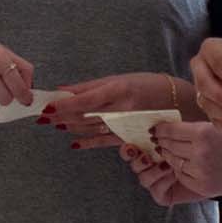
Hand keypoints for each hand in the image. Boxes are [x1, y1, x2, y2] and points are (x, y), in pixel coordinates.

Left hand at [42, 72, 178, 141]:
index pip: (84, 99)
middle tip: (41, 116)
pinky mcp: (128, 138)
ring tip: (53, 125)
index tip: (46, 105)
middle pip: (83, 115)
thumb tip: (63, 89)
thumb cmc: (148, 85)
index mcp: (118, 90)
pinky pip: (103, 142)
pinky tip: (73, 143)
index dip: (63, 104)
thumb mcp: (120, 79)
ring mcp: (124, 126)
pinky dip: (87, 142)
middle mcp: (120, 110)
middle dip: (60, 116)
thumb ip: (91, 87)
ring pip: (90, 129)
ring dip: (70, 128)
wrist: (180, 103)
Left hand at [151, 120, 221, 202]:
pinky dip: (180, 169)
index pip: (170, 131)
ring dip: (169, 156)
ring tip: (170, 151)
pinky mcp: (203, 186)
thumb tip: (166, 129)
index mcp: (203, 133)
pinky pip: (182, 175)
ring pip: (173, 162)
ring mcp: (201, 171)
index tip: (156, 129)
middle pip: (168, 146)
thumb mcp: (217, 127)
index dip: (161, 130)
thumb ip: (193, 129)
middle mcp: (200, 153)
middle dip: (162, 142)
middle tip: (159, 139)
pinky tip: (185, 164)